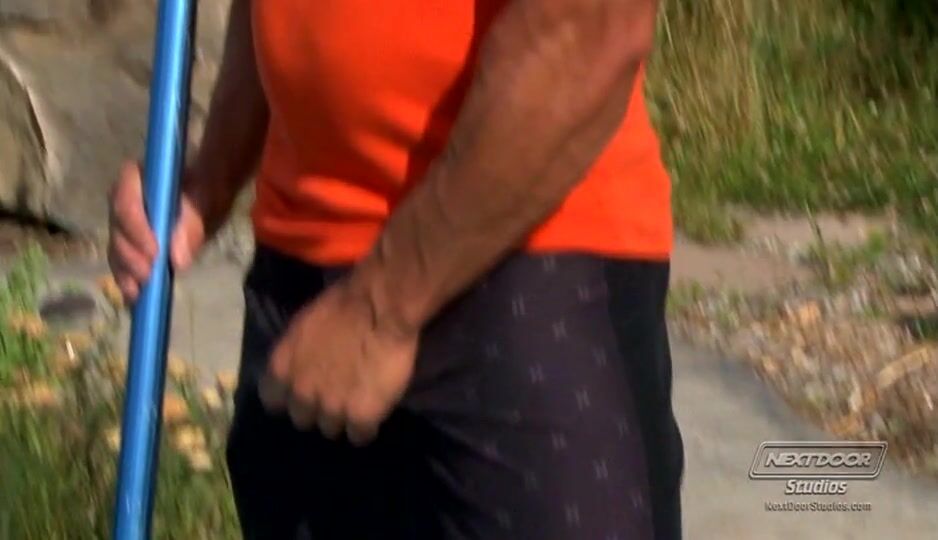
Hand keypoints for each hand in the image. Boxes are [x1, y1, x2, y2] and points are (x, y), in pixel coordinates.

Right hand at [107, 161, 230, 302]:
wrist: (208, 195)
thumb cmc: (207, 189)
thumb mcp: (207, 200)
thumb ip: (193, 223)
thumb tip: (177, 260)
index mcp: (137, 178)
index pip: (125, 198)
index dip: (135, 227)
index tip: (154, 253)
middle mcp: (123, 198)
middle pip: (117, 227)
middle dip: (130, 255)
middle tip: (149, 276)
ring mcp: (124, 222)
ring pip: (116, 247)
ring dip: (126, 271)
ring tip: (140, 292)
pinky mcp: (130, 242)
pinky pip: (122, 260)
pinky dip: (127, 278)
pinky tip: (136, 297)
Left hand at [259, 279, 418, 445]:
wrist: (379, 307)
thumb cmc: (342, 304)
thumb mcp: (304, 327)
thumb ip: (298, 355)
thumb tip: (303, 366)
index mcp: (282, 369)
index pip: (273, 400)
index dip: (289, 397)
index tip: (303, 390)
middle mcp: (301, 394)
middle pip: (303, 419)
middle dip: (317, 409)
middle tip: (335, 395)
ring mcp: (331, 409)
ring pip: (331, 429)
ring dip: (342, 418)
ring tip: (358, 403)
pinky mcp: (361, 416)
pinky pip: (360, 435)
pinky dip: (367, 427)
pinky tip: (375, 412)